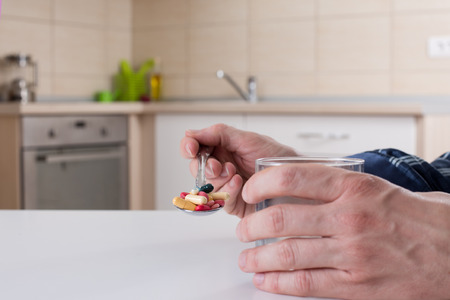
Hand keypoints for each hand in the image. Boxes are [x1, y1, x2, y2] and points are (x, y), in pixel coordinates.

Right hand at [180, 123, 296, 217]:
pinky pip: (219, 200)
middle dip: (203, 166)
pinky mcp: (233, 203)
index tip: (191, 147)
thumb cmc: (277, 156)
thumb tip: (191, 132)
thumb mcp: (248, 139)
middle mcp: (222, 167)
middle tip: (217, 165)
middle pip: (196, 167)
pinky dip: (227, 191)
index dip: (189, 146)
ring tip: (235, 172)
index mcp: (223, 148)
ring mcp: (226, 186)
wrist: (297, 179)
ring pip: (205, 184)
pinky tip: (239, 184)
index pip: (196, 147)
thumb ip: (219, 134)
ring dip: (218, 178)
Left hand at [236, 163, 449, 298]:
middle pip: (280, 219)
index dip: (260, 185)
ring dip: (257, 258)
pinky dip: (278, 283)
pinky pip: (306, 285)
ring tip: (246, 258)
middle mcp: (349, 218)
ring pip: (287, 254)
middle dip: (251, 226)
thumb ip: (336, 187)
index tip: (250, 192)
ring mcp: (352, 254)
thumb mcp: (376, 188)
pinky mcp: (356, 287)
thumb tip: (294, 186)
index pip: (291, 178)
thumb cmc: (416, 218)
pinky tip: (265, 280)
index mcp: (353, 188)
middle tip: (243, 230)